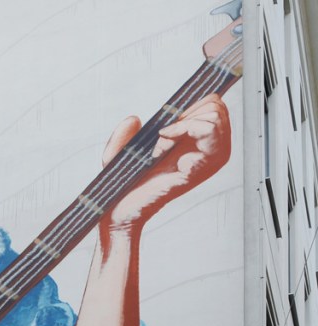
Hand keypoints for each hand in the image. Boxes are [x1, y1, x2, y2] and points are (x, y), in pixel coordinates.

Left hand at [103, 94, 230, 230]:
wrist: (121, 211)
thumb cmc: (123, 186)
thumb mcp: (119, 154)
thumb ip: (123, 133)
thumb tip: (133, 118)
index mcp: (195, 144)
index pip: (213, 104)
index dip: (189, 105)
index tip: (164, 128)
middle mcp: (207, 151)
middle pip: (217, 106)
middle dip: (185, 114)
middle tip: (163, 139)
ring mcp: (208, 160)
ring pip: (216, 115)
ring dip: (182, 123)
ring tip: (162, 146)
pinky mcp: (202, 167)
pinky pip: (209, 129)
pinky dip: (183, 128)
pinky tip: (163, 146)